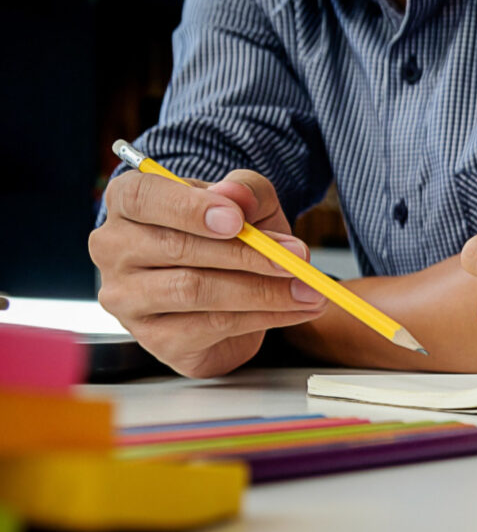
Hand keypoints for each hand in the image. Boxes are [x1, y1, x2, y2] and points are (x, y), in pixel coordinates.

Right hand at [91, 169, 327, 377]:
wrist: (232, 291)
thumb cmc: (229, 237)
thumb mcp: (247, 204)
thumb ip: (246, 192)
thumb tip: (234, 197)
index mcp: (126, 203)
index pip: (141, 198)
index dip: (190, 209)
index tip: (237, 220)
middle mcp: (114, 250)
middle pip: (176, 249)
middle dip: (246, 254)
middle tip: (296, 258)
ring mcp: (128, 299)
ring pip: (194, 291)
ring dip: (262, 291)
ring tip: (308, 289)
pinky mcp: (156, 339)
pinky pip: (211, 327)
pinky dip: (262, 318)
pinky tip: (294, 310)